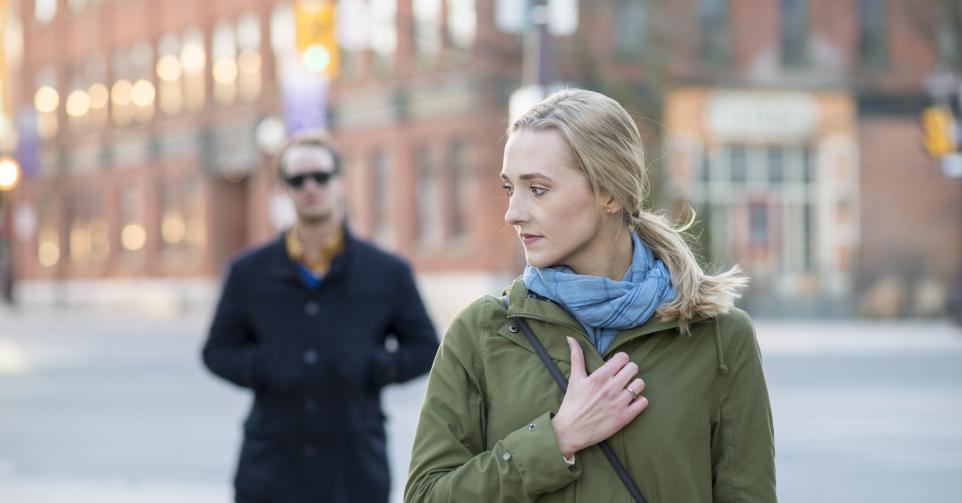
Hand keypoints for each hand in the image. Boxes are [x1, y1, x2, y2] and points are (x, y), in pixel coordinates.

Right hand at [551, 337, 647, 457]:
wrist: (571, 431)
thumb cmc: (572, 403)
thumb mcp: (574, 378)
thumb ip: (576, 356)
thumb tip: (571, 337)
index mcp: (599, 377)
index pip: (622, 358)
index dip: (621, 360)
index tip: (616, 366)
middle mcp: (611, 388)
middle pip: (634, 368)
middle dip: (629, 371)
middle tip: (622, 377)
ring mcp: (619, 403)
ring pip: (640, 384)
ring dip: (635, 385)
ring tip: (627, 389)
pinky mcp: (625, 417)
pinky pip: (643, 402)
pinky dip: (639, 401)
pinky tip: (630, 402)